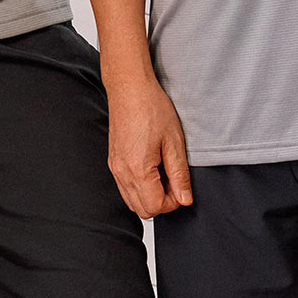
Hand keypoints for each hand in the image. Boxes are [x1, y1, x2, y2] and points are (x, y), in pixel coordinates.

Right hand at [105, 74, 192, 217]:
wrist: (129, 87)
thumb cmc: (151, 108)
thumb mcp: (174, 142)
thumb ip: (179, 175)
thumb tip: (185, 199)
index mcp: (137, 169)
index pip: (155, 207)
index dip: (173, 202)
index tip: (180, 185)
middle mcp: (122, 172)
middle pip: (142, 209)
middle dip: (162, 201)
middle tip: (173, 179)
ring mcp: (115, 167)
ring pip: (132, 201)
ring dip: (150, 195)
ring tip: (162, 171)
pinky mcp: (113, 161)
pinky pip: (125, 187)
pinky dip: (140, 187)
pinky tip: (151, 167)